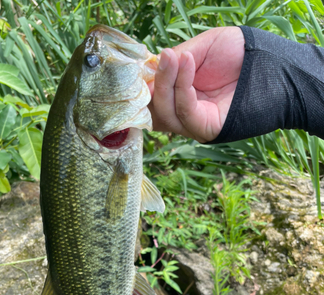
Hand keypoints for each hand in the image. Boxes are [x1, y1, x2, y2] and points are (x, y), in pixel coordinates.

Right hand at [148, 27, 244, 142]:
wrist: (270, 62)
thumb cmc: (238, 53)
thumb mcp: (200, 48)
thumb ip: (175, 60)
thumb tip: (149, 67)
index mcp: (178, 93)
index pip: (150, 96)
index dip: (143, 82)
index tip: (141, 63)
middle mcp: (182, 111)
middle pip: (153, 109)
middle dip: (153, 84)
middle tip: (162, 58)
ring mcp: (193, 122)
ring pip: (165, 114)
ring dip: (165, 84)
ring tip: (172, 58)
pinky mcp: (206, 129)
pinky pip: (185, 113)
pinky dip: (182, 88)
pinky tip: (186, 63)